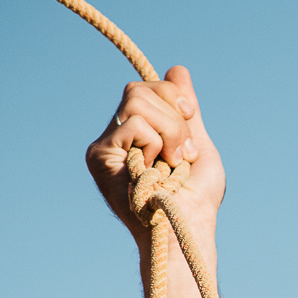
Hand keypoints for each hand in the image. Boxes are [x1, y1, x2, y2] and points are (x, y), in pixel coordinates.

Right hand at [85, 64, 225, 243]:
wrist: (187, 228)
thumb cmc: (196, 199)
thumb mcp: (198, 145)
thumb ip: (186, 111)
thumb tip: (178, 70)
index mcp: (141, 133)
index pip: (147, 89)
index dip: (174, 97)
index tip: (191, 118)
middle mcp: (119, 136)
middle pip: (138, 89)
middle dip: (175, 118)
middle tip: (184, 153)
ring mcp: (107, 145)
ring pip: (136, 100)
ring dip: (171, 132)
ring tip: (173, 164)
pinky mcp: (99, 155)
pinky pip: (133, 123)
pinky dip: (156, 144)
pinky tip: (156, 169)